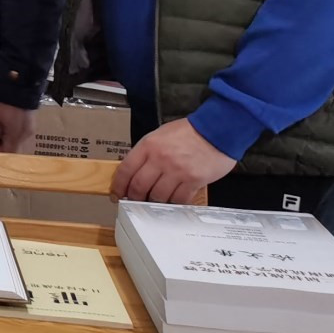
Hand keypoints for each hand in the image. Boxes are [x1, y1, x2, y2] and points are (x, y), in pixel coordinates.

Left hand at [0, 98, 37, 153]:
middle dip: (0, 141)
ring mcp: (30, 126)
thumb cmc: (2, 99)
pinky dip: (11, 128)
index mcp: (16, 135)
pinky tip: (5, 119)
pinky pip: (20, 130)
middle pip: (12, 146)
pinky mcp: (31, 119)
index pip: (6, 152)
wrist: (18, 81)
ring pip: (16, 138)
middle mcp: (26, 134)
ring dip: (6, 134)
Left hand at [112, 118, 236, 204]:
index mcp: (148, 146)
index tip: (116, 194)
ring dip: (154, 201)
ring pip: (158, 196)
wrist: (217, 130)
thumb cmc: (189, 132)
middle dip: (134, 197)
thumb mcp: (160, 135)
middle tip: (134, 201)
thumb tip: (135, 170)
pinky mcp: (194, 180)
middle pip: (139, 186)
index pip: (125, 170)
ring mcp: (177, 171)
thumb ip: (147, 151)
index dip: (118, 185)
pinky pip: (178, 199)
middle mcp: (160, 159)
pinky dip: (174, 203)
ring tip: (155, 201)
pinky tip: (173, 200)